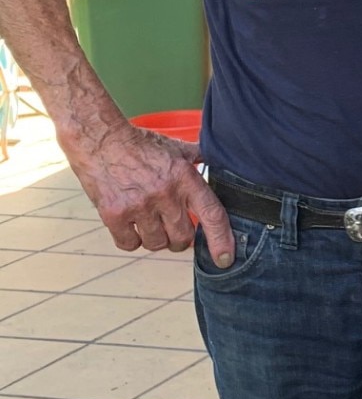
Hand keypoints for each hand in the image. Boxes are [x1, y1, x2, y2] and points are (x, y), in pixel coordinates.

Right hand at [70, 126, 233, 260]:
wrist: (100, 139)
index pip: (212, 215)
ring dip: (155, 238)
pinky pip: (130, 244)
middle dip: (180, 238)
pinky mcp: (113, 215)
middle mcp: (165, 194)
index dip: (221, 240)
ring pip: (156, 244)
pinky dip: (131, 239)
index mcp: (185, 178)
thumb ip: (199, 160)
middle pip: (182, 238)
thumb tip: (221, 164)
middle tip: (172, 227)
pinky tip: (130, 224)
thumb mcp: (176, 149)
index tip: (225, 259)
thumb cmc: (140, 145)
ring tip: (148, 220)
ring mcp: (139, 206)